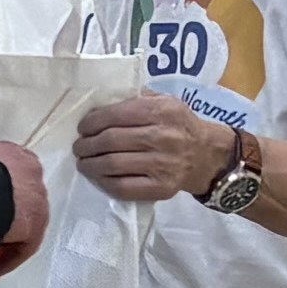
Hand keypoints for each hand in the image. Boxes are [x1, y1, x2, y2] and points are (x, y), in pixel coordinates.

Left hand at [76, 93, 231, 205]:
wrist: (207, 156)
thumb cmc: (179, 126)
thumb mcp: (166, 103)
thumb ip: (138, 99)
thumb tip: (100, 102)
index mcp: (162, 111)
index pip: (116, 115)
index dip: (92, 122)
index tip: (82, 127)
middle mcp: (163, 137)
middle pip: (111, 140)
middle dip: (87, 144)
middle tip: (79, 146)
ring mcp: (163, 165)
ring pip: (113, 164)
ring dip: (90, 164)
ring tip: (83, 161)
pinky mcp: (161, 188)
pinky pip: (123, 187)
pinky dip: (104, 182)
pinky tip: (98, 176)